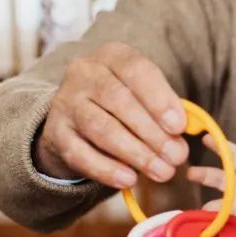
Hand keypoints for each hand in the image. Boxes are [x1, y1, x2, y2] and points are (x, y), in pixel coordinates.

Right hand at [34, 42, 187, 186]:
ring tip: (161, 172)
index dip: (159, 99)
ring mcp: (66, 102)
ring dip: (135, 153)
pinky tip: (129, 180)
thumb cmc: (123, 104)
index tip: (179, 127)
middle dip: (152, 132)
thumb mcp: (145, 96)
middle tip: (176, 157)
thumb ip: (165, 113)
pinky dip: (106, 169)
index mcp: (112, 56)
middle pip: (118, 100)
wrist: (77, 119)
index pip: (135, 69)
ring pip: (101, 128)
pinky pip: (79, 154)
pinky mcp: (55, 133)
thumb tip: (180, 141)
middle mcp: (84, 73)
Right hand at [188, 135, 235, 236]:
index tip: (207, 138)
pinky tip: (206, 229)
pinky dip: (215, 226)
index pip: (235, 155)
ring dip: (209, 206)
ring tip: (199, 210)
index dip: (221, 147)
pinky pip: (225, 223)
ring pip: (218, 203)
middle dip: (204, 175)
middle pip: (218, 177)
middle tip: (190, 173)